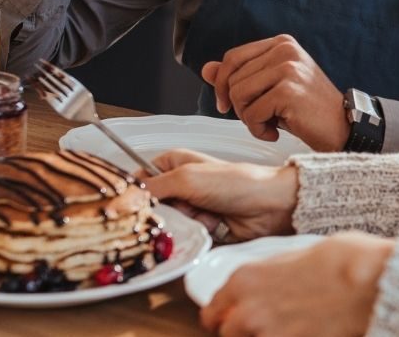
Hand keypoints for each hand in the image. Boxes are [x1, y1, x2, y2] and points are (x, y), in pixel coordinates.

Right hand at [140, 149, 296, 240]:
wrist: (270, 205)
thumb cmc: (236, 182)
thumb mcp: (187, 178)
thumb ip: (153, 187)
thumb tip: (127, 197)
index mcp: (174, 163)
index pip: (142, 178)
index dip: (138, 193)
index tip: (137, 204)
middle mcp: (182, 183)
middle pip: (155, 205)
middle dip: (167, 212)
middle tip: (182, 208)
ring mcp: (194, 205)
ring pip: (171, 223)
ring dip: (185, 223)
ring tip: (204, 215)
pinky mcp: (204, 225)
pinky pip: (187, 236)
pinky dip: (197, 233)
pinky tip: (213, 225)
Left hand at [201, 232, 395, 336]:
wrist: (372, 284)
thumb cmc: (344, 261)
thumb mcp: (296, 254)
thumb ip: (273, 272)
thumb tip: (273, 280)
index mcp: (244, 280)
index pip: (213, 309)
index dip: (222, 314)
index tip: (229, 317)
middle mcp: (249, 311)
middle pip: (227, 333)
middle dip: (240, 331)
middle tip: (257, 327)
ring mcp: (269, 336)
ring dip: (261, 336)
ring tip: (286, 327)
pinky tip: (305, 332)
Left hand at [202, 35, 348, 151]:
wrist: (343, 128)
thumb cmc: (306, 110)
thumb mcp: (270, 88)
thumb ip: (240, 76)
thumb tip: (206, 69)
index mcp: (281, 44)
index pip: (232, 58)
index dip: (221, 84)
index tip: (224, 105)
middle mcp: (285, 50)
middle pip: (232, 78)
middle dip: (238, 106)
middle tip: (258, 119)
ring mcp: (288, 68)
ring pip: (238, 95)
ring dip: (247, 118)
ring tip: (267, 125)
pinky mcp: (288, 90)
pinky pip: (252, 113)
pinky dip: (258, 129)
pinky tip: (275, 132)